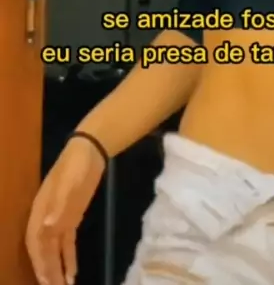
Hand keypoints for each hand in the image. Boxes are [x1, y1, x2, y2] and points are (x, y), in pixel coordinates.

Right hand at [26, 137, 105, 284]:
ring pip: (54, 248)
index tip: (44, 280)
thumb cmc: (77, 164)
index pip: (35, 240)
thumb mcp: (70, 182)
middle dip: (47, 270)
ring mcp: (59, 217)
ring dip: (57, 268)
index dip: (38, 261)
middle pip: (44, 248)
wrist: (90, 148)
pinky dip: (68, 258)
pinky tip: (73, 272)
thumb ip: (60, 204)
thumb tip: (47, 227)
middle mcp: (46, 216)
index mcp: (41, 208)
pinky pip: (67, 242)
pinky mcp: (72, 216)